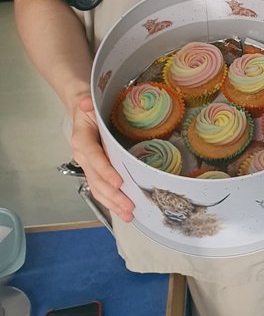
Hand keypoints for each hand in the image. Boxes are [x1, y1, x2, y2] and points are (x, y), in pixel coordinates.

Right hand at [71, 96, 133, 221]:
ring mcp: (88, 166)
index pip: (93, 157)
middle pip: (96, 180)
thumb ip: (89, 103)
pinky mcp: (95, 172)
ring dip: (113, 203)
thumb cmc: (90, 108)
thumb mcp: (90, 101)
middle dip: (113, 195)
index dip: (105, 170)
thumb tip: (86, 102)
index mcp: (82, 139)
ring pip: (98, 189)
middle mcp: (82, 156)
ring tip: (129, 214)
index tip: (118, 182)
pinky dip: (112, 202)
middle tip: (129, 205)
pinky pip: (101, 189)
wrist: (82, 112)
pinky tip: (124, 211)